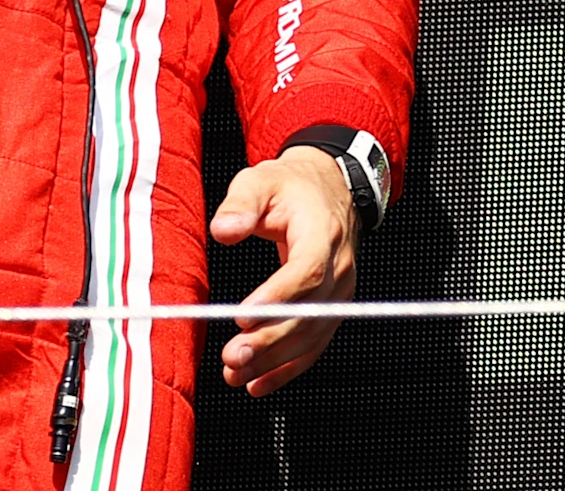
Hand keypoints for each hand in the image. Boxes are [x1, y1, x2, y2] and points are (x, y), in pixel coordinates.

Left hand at [210, 147, 361, 397]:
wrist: (328, 189)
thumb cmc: (292, 187)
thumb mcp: (261, 180)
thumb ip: (241, 203)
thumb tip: (225, 230)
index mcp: (323, 232)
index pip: (307, 270)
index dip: (278, 296)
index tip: (242, 316)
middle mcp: (339, 266)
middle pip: (310, 311)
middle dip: (270, 339)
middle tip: (233, 355)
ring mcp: (339, 291)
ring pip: (312, 335)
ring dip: (274, 360)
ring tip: (235, 373)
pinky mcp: (331, 308)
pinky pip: (314, 344)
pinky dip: (287, 368)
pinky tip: (258, 383)